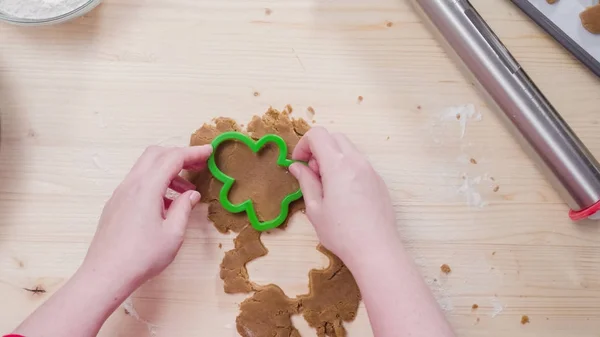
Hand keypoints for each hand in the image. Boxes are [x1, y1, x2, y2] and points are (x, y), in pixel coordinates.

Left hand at [80, 145, 211, 289]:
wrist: (105, 275)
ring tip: (186, 191)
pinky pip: (137, 183)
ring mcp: (120, 194)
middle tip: (198, 165)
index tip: (209, 152)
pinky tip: (166, 204)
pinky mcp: (115, 204)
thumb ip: (184, 208)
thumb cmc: (141, 257)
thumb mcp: (173, 234)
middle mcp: (131, 185)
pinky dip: (155, 182)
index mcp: (146, 188)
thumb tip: (191, 194)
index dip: (193, 152)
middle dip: (179, 155)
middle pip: (156, 154)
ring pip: (145, 168)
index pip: (173, 158)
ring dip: (167, 171)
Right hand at [289, 127, 399, 264]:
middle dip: (318, 149)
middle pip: (334, 138)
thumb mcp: (315, 208)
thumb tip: (297, 166)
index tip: (298, 163)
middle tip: (311, 173)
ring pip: (348, 150)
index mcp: (338, 165)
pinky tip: (343, 194)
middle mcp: (357, 161)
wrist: (376, 249)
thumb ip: (306, 181)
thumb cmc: (341, 232)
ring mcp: (371, 170)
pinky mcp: (379, 182)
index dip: (303, 145)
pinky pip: (359, 164)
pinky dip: (346, 168)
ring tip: (327, 186)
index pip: (318, 135)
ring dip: (332, 158)